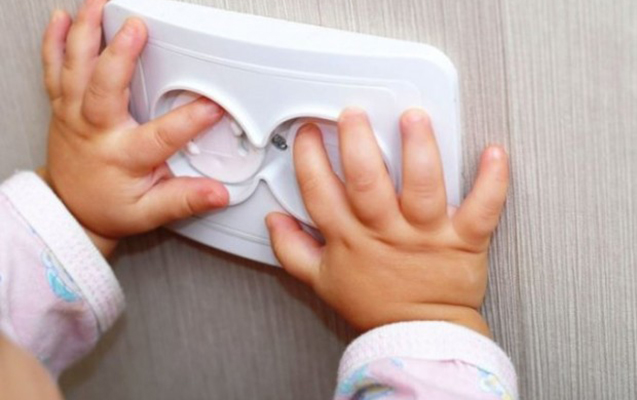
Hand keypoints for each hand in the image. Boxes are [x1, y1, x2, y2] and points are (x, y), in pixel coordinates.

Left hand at [41, 0, 228, 255]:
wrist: (69, 209)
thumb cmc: (108, 206)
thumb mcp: (151, 212)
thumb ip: (185, 200)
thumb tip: (217, 193)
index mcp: (123, 156)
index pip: (161, 136)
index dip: (189, 120)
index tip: (213, 107)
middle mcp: (95, 131)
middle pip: (105, 88)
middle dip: (120, 56)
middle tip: (136, 30)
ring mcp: (74, 115)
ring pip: (75, 71)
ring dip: (86, 36)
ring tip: (98, 8)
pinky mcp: (63, 106)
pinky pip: (54, 69)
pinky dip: (56, 42)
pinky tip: (63, 20)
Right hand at [266, 108, 508, 336]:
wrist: (420, 335)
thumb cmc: (375, 306)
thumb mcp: (321, 281)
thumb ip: (292, 249)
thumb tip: (274, 221)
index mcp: (349, 238)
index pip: (320, 192)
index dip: (310, 159)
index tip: (309, 132)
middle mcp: (386, 232)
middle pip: (367, 183)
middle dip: (358, 143)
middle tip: (354, 113)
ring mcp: (426, 235)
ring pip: (422, 187)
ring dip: (419, 150)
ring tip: (413, 118)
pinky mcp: (464, 241)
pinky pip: (482, 209)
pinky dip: (492, 181)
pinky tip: (493, 153)